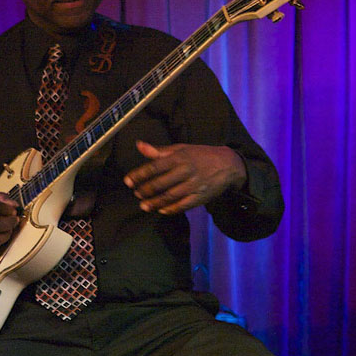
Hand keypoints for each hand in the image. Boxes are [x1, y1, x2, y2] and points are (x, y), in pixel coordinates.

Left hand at [124, 141, 244, 214]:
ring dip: (154, 202)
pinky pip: (182, 205)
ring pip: (170, 196)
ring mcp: (193, 185)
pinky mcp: (200, 197)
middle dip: (145, 190)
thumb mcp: (182, 149)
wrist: (228, 165)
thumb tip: (139, 145)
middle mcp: (186, 171)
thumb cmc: (201, 155)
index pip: (155, 166)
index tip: (128, 180)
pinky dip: (170, 209)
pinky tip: (161, 210)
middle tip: (136, 193)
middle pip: (161, 183)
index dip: (139, 174)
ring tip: (144, 205)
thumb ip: (159, 151)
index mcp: (180, 157)